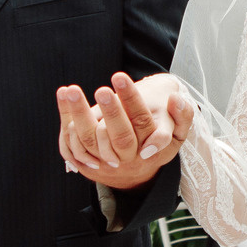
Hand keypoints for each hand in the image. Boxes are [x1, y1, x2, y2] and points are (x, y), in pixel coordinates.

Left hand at [56, 72, 193, 189]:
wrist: (135, 170)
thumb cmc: (158, 139)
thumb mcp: (178, 132)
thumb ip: (183, 115)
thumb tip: (176, 99)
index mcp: (151, 148)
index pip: (142, 122)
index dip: (131, 100)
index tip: (119, 76)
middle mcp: (128, 157)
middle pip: (118, 136)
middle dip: (110, 111)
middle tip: (102, 88)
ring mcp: (104, 161)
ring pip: (89, 140)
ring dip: (79, 114)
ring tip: (72, 89)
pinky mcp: (86, 161)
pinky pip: (72, 145)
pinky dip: (65, 120)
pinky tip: (62, 95)